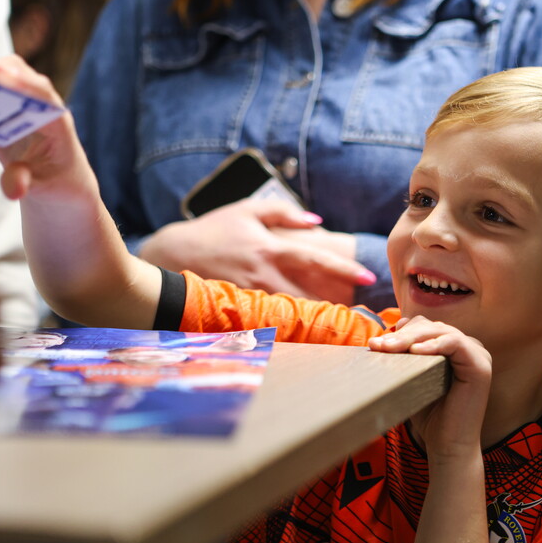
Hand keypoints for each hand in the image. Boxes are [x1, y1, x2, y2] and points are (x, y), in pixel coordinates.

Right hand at [0, 55, 97, 202]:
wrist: (57, 179)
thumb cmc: (56, 181)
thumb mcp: (43, 188)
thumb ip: (25, 183)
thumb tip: (12, 188)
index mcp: (58, 122)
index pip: (43, 95)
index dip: (21, 83)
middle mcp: (41, 104)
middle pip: (16, 72)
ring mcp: (22, 99)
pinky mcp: (4, 104)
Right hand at [139, 199, 373, 303]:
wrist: (173, 254)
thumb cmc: (214, 228)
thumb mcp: (248, 209)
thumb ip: (284, 212)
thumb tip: (317, 221)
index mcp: (270, 248)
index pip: (316, 259)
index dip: (344, 269)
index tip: (368, 277)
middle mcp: (264, 275)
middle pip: (311, 295)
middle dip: (337, 305)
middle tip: (363, 314)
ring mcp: (252, 296)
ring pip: (293, 312)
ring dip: (317, 319)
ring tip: (341, 325)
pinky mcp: (240, 310)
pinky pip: (271, 321)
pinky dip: (290, 325)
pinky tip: (306, 332)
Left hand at [368, 316, 491, 461]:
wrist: (447, 447)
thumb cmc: (430, 416)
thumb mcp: (414, 378)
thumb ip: (406, 356)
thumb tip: (386, 335)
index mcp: (455, 348)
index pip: (426, 326)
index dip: (402, 330)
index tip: (377, 343)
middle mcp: (469, 347)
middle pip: (432, 326)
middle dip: (402, 334)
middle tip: (378, 346)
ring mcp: (478, 355)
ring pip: (441, 332)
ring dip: (411, 338)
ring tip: (389, 349)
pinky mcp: (481, 366)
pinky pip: (456, 344)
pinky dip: (434, 345)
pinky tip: (415, 352)